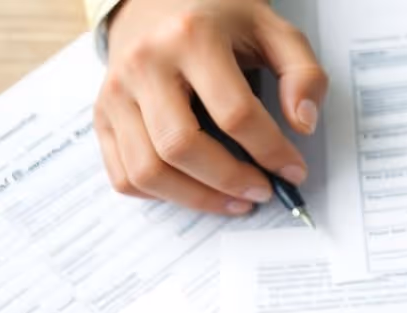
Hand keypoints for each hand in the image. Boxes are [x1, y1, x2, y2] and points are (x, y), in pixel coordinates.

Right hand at [97, 0, 326, 213]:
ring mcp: (116, 92)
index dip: (271, 152)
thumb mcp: (272, 28)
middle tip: (263, 191)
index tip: (294, 170)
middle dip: (230, 181)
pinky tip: (195, 189)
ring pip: (148, 170)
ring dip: (198, 198)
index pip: (235, 113)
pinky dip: (162, 194)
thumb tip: (303, 125)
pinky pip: (124, 175)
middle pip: (181, 147)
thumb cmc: (218, 17)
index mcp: (192, 37)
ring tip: (234, 200)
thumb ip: (302, 73)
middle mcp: (145, 64)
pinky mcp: (103, 115)